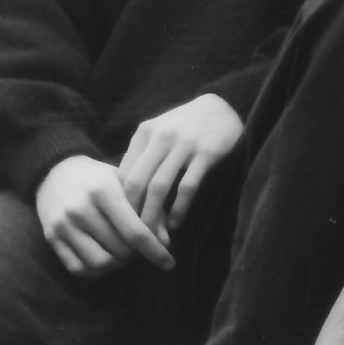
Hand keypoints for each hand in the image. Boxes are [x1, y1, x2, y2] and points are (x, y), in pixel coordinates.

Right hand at [35, 154, 174, 276]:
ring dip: (118, 265)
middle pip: (119, 249)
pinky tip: (108, 259)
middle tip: (143, 249)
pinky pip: (78, 268)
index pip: (135, 231)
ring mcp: (63, 225)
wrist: (56, 172)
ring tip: (126, 255)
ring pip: (99, 263)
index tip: (170, 264)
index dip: (155, 251)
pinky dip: (97, 271)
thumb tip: (166, 242)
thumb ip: (150, 208)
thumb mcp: (128, 182)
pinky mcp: (51, 238)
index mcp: (104, 190)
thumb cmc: (101, 178)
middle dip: (138, 255)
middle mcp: (80, 208)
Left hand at [119, 94, 243, 239]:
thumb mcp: (160, 132)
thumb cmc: (187, 126)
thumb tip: (123, 197)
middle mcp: (162, 137)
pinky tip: (176, 223)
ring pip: (159, 188)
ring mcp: (184, 144)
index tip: (120, 224)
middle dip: (132, 214)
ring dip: (154, 216)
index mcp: (145, 132)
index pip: (122, 174)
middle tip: (131, 237)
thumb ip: (142, 157)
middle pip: (136, 183)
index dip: (119, 203)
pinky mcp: (206, 153)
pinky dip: (178, 209)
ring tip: (153, 236)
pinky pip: (187, 187)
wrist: (225, 107)